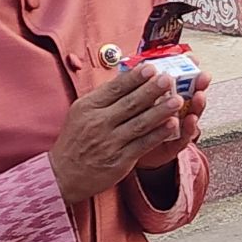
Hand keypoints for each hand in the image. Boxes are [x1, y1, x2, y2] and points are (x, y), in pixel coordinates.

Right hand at [51, 66, 185, 203]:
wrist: (63, 174)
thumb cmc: (77, 139)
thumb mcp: (81, 113)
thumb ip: (103, 97)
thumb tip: (128, 78)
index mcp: (88, 107)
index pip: (115, 89)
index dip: (135, 78)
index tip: (151, 67)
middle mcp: (98, 123)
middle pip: (130, 103)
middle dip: (151, 90)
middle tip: (168, 78)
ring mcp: (110, 142)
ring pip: (140, 123)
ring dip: (160, 111)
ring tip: (177, 99)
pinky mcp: (119, 160)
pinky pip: (143, 144)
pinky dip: (158, 134)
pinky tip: (173, 125)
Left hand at [134, 65, 209, 170]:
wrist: (121, 153)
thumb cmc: (126, 124)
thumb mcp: (129, 101)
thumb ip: (135, 85)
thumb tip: (138, 63)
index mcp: (164, 97)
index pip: (179, 81)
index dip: (187, 70)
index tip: (192, 59)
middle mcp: (174, 111)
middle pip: (191, 94)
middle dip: (198, 84)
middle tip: (202, 76)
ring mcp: (177, 127)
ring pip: (193, 114)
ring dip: (197, 104)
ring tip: (199, 95)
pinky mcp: (175, 145)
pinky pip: (185, 136)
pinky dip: (189, 128)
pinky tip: (190, 119)